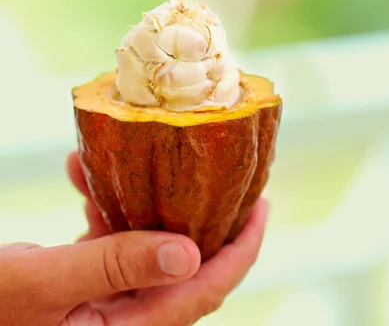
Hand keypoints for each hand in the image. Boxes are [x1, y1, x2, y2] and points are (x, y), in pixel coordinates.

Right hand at [0, 152, 268, 325]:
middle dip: (195, 212)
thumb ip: (114, 267)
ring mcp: (106, 302)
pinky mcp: (85, 286)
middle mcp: (126, 318)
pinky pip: (107, 242)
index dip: (241, 249)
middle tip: (211, 166)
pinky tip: (77, 174)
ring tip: (115, 159)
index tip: (261, 205)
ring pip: (141, 243)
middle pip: (182, 262)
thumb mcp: (48, 284)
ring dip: (130, 199)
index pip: (205, 290)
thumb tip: (188, 253)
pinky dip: (98, 207)